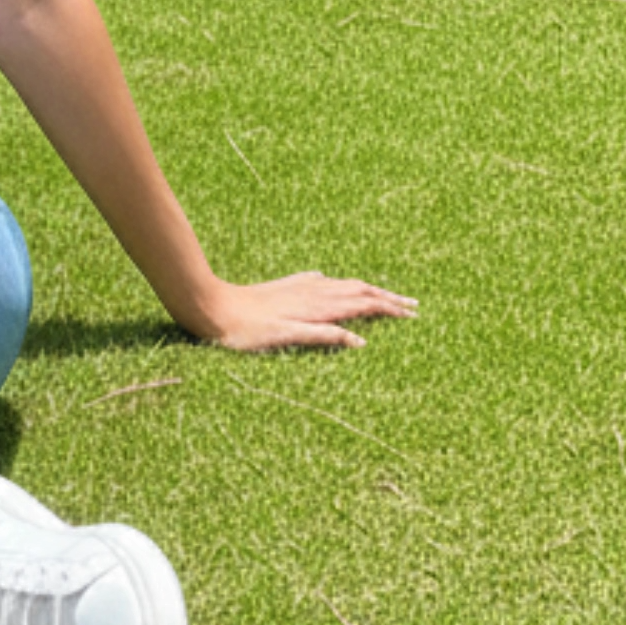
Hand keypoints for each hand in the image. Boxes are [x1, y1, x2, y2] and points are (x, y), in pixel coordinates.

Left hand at [192, 272, 416, 351]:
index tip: (413, 314)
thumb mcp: (287, 338)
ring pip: (342, 285)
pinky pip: (320, 283)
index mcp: (316, 306)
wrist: (211, 306)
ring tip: (383, 294)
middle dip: (386, 297)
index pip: (362, 304)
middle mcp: (312, 292)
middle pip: (358, 290)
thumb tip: (361, 341)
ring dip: (366, 290)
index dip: (389, 308)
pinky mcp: (285, 287)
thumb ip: (323, 337)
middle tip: (412, 304)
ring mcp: (298, 287)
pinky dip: (337, 286)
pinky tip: (331, 284)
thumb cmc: (246, 330)